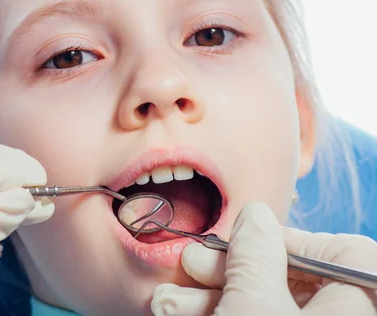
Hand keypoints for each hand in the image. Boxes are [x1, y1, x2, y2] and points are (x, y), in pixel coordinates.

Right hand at [151, 203, 376, 315]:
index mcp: (354, 308)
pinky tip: (177, 313)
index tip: (248, 236)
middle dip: (230, 268)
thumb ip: (256, 252)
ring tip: (168, 302)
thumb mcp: (252, 304)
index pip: (345, 254)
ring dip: (210, 296)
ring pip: (263, 305)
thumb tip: (256, 217)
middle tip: (194, 264)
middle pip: (291, 279)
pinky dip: (216, 314)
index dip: (293, 238)